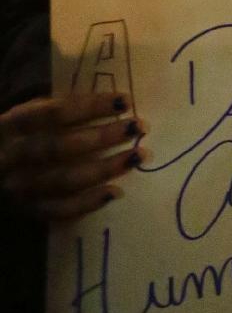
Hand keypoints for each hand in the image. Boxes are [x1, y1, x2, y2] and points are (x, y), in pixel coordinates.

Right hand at [0, 92, 148, 221]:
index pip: (54, 113)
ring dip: (104, 169)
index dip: (90, 107)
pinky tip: (116, 192)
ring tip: (137, 156)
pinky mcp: (27, 211)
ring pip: (63, 181)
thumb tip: (113, 103)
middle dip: (103, 137)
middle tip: (138, 127)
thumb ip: (61, 107)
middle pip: (60, 147)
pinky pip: (60, 210)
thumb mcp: (31, 112)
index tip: (124, 101)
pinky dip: (88, 202)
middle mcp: (11, 157)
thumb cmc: (23, 133)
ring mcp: (18, 188)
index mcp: (11, 124)